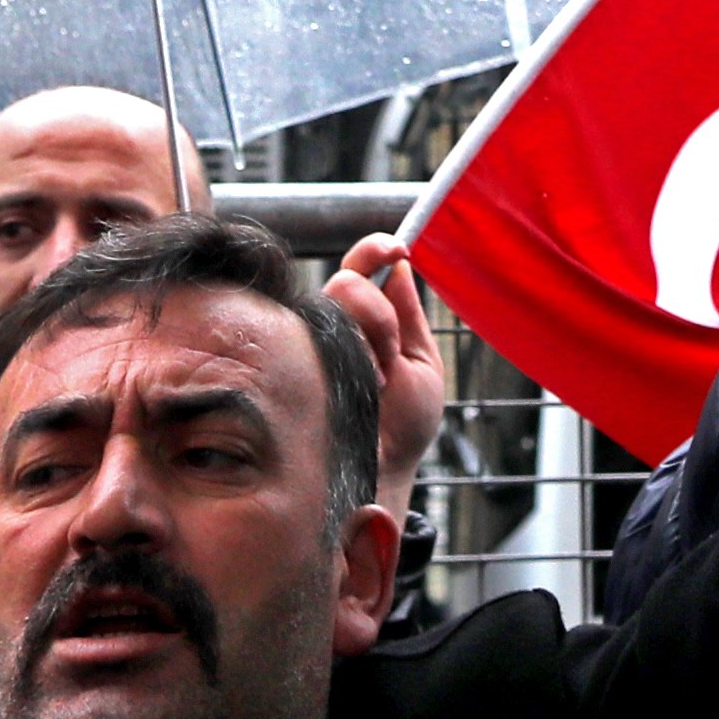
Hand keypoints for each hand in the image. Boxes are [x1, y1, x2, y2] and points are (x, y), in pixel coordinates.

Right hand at [326, 239, 450, 503]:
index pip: (361, 267)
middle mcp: (336, 326)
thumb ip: (408, 315)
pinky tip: (367, 386)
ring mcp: (313, 344)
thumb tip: (400, 266)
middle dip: (379, 311)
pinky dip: (356, 358)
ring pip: (335, 305)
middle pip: (347, 281)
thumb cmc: (404, 425)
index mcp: (369, 318)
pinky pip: (319, 337)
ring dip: (371, 337)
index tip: (398, 249)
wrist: (384, 470)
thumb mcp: (422, 363)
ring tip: (381, 379)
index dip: (375, 248)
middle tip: (391, 350)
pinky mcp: (296, 365)